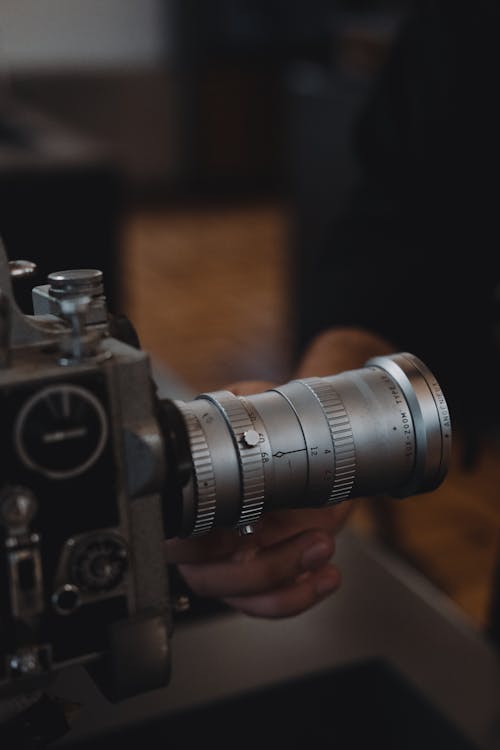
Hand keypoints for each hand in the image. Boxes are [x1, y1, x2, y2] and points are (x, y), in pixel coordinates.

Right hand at [166, 327, 392, 618]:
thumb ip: (234, 408)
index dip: (195, 544)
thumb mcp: (255, 406)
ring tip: (322, 544)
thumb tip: (222, 406)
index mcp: (197, 500)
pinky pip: (272, 604)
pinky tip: (327, 575)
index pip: (174, 538)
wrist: (318, 444)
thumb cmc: (277, 426)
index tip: (233, 528)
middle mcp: (210, 537)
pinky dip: (301, 596)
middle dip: (258, 568)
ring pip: (242, 595)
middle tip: (304, 537)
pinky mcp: (268, 577)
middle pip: (208, 578)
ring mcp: (237, 561)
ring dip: (285, 577)